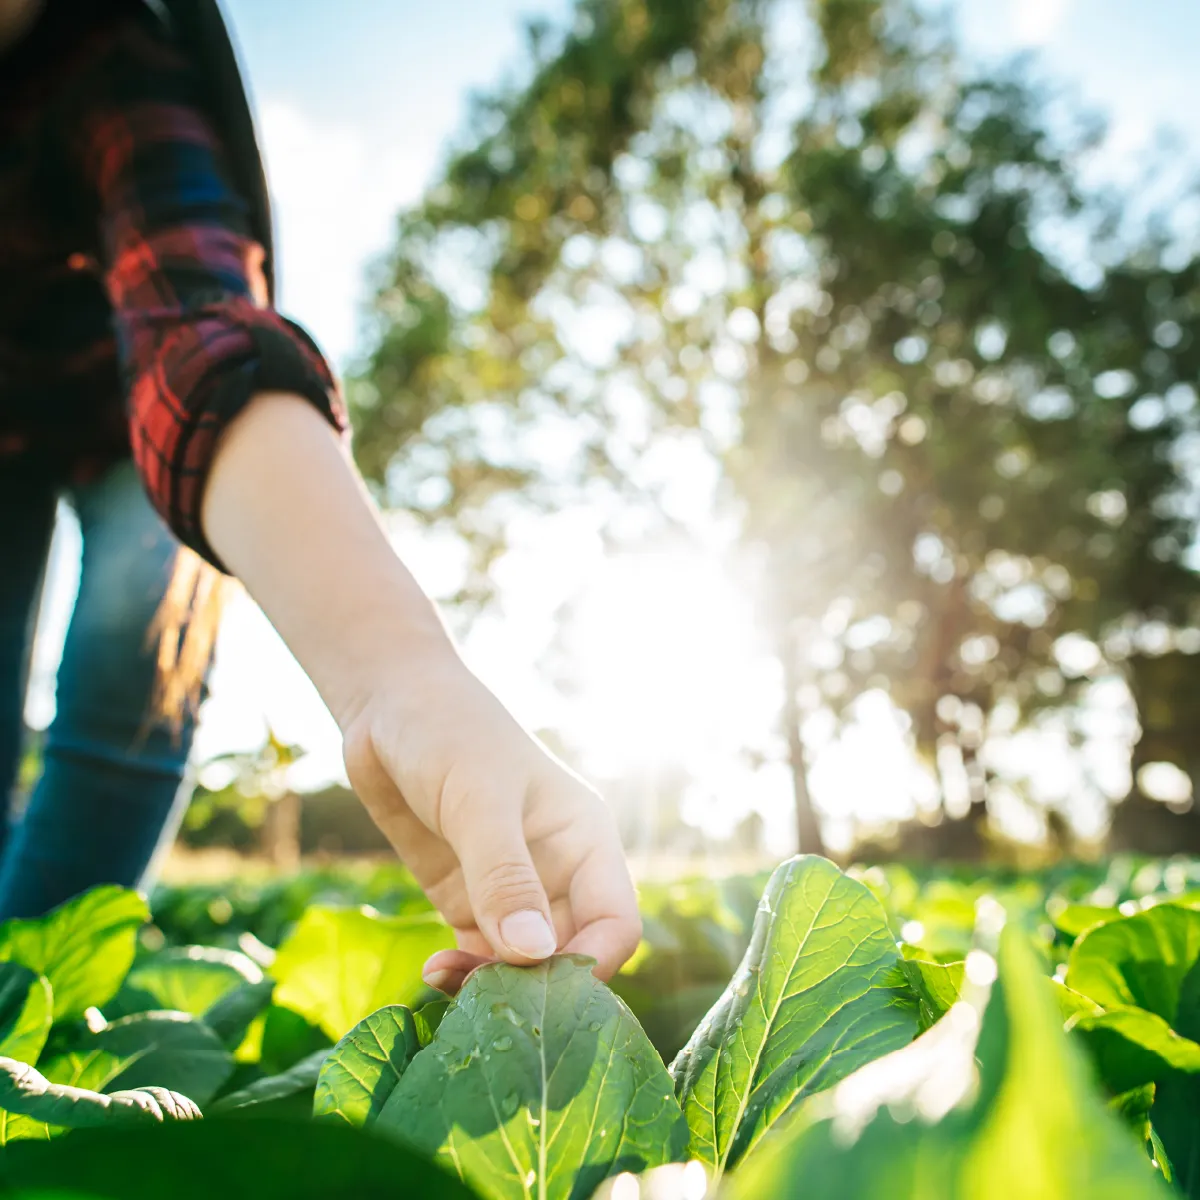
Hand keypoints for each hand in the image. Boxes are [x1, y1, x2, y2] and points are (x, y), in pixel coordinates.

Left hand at [341, 640, 640, 994]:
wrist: (389, 706)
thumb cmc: (449, 731)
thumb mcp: (479, 798)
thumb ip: (504, 875)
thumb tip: (534, 955)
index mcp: (585, 841)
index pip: (615, 925)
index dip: (590, 965)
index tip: (539, 990)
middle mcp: (558, 871)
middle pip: (570, 955)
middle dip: (534, 987)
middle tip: (482, 1000)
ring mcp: (512, 888)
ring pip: (523, 965)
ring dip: (494, 987)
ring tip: (445, 983)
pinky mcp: (468, 898)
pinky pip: (480, 955)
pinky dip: (463, 974)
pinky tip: (433, 973)